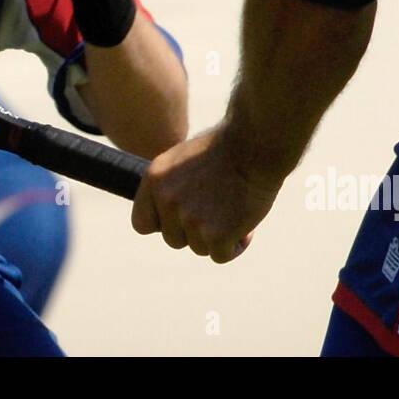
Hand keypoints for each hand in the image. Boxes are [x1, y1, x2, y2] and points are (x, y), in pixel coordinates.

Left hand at [131, 122, 283, 262]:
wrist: (256, 143)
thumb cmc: (228, 148)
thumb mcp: (185, 161)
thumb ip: (171, 188)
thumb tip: (169, 216)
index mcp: (155, 179)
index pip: (142, 223)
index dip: (163, 225)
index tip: (181, 220)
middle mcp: (167, 199)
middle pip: (174, 239)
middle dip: (195, 231)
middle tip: (219, 210)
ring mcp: (190, 218)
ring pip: (199, 248)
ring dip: (218, 236)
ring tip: (235, 209)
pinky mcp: (215, 234)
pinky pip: (221, 255)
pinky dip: (236, 245)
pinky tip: (247, 223)